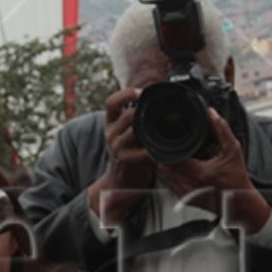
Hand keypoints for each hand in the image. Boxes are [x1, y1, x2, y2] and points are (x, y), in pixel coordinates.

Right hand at [90, 87, 153, 227]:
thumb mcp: (126, 131)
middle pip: (126, 115)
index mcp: (110, 122)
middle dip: (144, 112)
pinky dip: (152, 148)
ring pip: (133, 131)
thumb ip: (136, 117)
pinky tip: (159, 148)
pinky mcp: (124, 160)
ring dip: (148, 129)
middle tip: (160, 111)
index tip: (141, 93)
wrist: (121, 179)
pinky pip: (141, 150)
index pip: (111, 102)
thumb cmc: (129, 151)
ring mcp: (116, 147)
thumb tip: (155, 99)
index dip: (126, 94)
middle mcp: (110, 132)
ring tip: (160, 129)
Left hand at [159, 111, 270, 232]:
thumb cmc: (237, 179)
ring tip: (172, 153)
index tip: (170, 138)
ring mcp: (184, 193)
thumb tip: (211, 113)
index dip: (167, 146)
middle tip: (169, 143)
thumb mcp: (232, 151)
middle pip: (163, 165)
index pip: (171, 157)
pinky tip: (176, 166)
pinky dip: (168, 173)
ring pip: (162, 175)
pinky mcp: (183, 198)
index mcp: (199, 173)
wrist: (239, 203)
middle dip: (164, 153)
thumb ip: (221, 130)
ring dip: (164, 163)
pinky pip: (167, 183)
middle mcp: (189, 185)